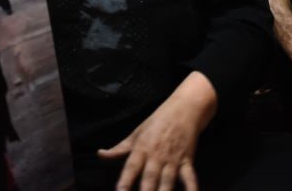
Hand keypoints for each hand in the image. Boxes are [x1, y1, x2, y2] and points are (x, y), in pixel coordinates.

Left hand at [98, 71, 215, 190]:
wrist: (185, 108)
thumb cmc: (159, 120)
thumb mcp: (137, 132)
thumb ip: (119, 148)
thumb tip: (100, 154)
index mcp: (142, 148)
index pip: (132, 167)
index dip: (125, 180)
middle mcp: (157, 155)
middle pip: (150, 178)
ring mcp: (173, 159)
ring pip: (167, 181)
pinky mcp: (188, 160)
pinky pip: (190, 178)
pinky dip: (191, 188)